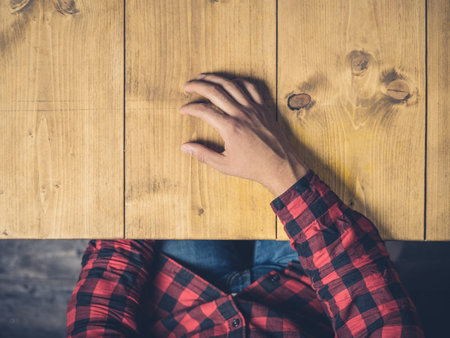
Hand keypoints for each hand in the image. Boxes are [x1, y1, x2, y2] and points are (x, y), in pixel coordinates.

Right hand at [180, 73, 308, 196]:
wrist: (280, 166)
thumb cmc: (252, 168)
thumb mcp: (224, 165)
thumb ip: (203, 154)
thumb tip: (185, 147)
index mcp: (230, 128)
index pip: (203, 111)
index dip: (190, 108)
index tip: (183, 110)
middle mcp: (241, 114)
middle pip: (214, 91)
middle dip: (197, 86)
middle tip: (187, 86)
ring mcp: (254, 109)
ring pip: (231, 85)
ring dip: (215, 78)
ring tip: (203, 77)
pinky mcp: (263, 108)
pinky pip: (251, 87)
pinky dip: (238, 82)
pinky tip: (230, 82)